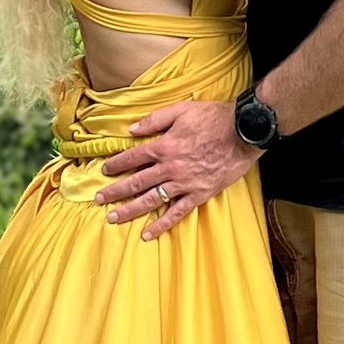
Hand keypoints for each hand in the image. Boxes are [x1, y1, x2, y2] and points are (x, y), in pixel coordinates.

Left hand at [96, 100, 259, 242]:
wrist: (244, 132)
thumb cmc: (214, 118)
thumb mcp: (182, 110)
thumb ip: (154, 119)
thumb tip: (131, 129)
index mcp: (165, 146)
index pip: (133, 157)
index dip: (116, 164)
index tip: (104, 171)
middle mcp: (171, 167)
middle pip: (137, 182)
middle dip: (115, 191)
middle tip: (99, 199)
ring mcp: (185, 183)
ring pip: (152, 200)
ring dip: (131, 210)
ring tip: (113, 218)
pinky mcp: (199, 194)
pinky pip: (178, 213)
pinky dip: (162, 225)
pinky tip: (148, 234)